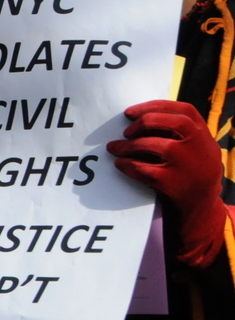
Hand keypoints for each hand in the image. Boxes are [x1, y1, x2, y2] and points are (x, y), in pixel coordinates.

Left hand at [109, 100, 228, 267]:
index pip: (185, 111)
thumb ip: (179, 134)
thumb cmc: (190, 176)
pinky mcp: (175, 185)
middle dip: (145, 122)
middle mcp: (202, 149)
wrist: (201, 213)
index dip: (156, 106)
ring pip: (155, 145)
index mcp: (206, 137)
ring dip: (129, 146)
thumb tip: (138, 117)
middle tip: (125, 131)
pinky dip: (128, 165)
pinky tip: (119, 164)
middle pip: (173, 123)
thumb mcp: (196, 152)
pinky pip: (145, 170)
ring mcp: (190, 167)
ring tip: (114, 148)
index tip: (130, 111)